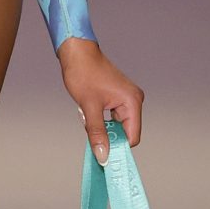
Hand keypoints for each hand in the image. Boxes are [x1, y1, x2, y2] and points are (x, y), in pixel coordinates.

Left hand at [56, 37, 143, 160]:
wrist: (76, 52)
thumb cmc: (84, 73)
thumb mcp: (89, 107)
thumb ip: (97, 133)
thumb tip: (103, 155)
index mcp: (132, 102)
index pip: (132, 137)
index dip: (119, 148)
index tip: (104, 155)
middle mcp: (133, 100)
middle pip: (124, 132)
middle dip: (106, 134)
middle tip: (89, 126)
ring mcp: (126, 98)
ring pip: (116, 125)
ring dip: (100, 125)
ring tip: (88, 111)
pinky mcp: (117, 97)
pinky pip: (111, 117)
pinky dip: (99, 118)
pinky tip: (88, 108)